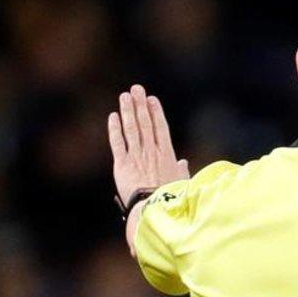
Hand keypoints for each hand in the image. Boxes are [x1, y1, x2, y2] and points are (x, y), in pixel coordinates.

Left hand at [108, 84, 188, 206]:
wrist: (153, 208)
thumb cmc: (170, 199)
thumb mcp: (181, 183)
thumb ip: (181, 170)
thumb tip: (183, 162)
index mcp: (166, 155)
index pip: (160, 128)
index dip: (156, 112)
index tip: (152, 99)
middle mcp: (151, 152)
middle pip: (145, 123)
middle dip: (140, 105)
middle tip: (136, 89)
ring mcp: (136, 156)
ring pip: (131, 129)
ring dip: (128, 111)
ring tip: (125, 96)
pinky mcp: (122, 164)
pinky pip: (117, 142)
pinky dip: (115, 129)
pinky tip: (114, 117)